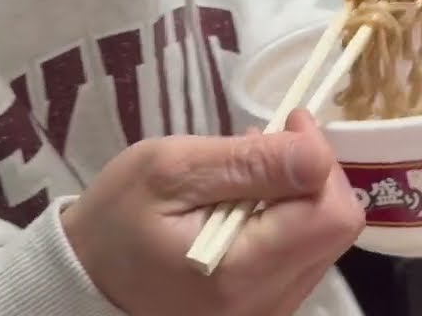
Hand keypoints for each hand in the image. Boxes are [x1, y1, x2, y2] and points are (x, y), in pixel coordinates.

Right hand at [61, 110, 363, 315]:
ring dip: (298, 198)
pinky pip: (302, 260)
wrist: (86, 276)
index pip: (331, 215)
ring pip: (324, 244)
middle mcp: (267, 305)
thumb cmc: (117, 216)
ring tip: (244, 180)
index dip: (320, 159)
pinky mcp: (265, 310)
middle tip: (260, 146)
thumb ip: (245, 163)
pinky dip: (285, 224)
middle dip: (310, 176)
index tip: (284, 124)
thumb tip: (316, 151)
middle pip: (336, 230)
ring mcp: (269, 312)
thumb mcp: (168, 170)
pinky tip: (244, 209)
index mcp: (241, 272)